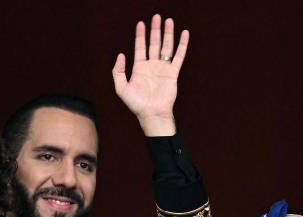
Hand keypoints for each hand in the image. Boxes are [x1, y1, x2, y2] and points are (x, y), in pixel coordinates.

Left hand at [112, 14, 188, 135]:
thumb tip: (121, 54)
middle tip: (156, 17)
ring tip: (169, 21)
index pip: (140, 47)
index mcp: (139, 68)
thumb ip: (118, 71)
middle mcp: (152, 66)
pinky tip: (184, 34)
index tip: (141, 23)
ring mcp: (163, 69)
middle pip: (154, 43)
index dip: (140, 35)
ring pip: (166, 47)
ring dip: (168, 34)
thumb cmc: (136, 104)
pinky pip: (179, 56)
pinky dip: (182, 45)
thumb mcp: (121, 88)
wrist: (152, 113)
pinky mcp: (173, 73)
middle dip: (155, 30)